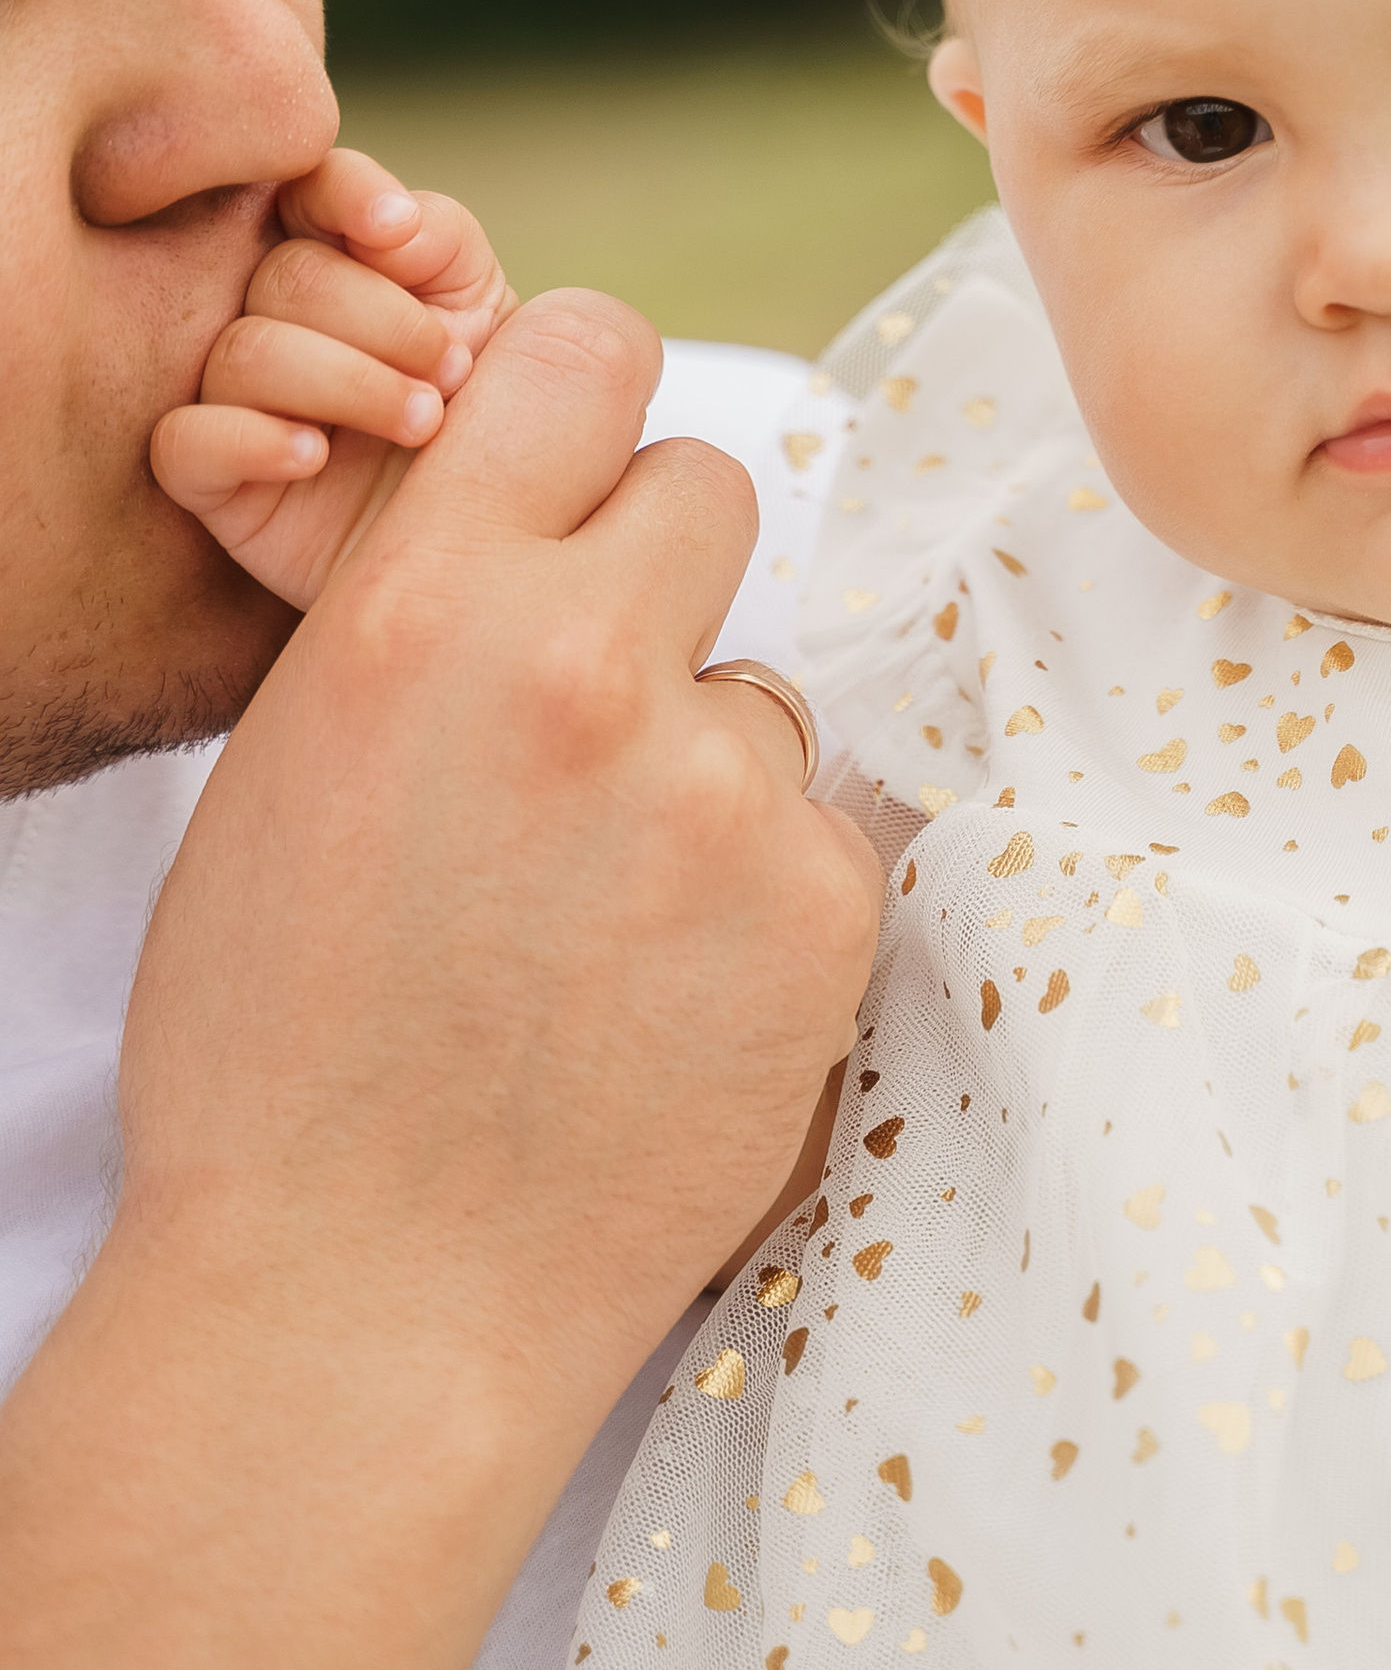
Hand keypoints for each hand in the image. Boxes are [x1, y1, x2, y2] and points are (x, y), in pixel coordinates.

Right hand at [0, 288, 879, 1669]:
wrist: (360, 1314)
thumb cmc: (281, 1056)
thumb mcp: (290, 771)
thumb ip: (428, 616)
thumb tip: (543, 522)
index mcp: (429, 609)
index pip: (589, 355)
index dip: (591, 406)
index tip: (591, 466)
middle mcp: (592, 670)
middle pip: (714, 490)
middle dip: (664, 574)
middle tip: (601, 705)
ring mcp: (729, 793)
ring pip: (771, 692)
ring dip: (713, 767)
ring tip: (603, 923)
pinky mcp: (829, 911)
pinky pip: (830, 829)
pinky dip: (772, 893)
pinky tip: (673, 995)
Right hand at [150, 146, 515, 610]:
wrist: (499, 539)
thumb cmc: (499, 420)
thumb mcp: (498, 322)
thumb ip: (448, 247)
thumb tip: (395, 221)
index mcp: (351, 261)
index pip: (313, 189)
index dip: (346, 195)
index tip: (395, 231)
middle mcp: (285, 317)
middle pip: (288, 276)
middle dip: (383, 322)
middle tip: (452, 375)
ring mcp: (243, 395)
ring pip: (242, 354)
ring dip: (345, 384)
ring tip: (423, 424)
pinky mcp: (217, 476)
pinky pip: (185, 442)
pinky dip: (251, 441)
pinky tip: (315, 457)